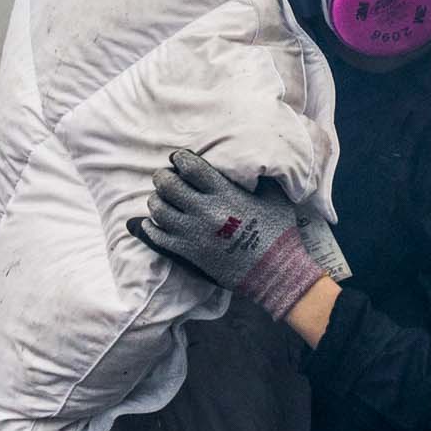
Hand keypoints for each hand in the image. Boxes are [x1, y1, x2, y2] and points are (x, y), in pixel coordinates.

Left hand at [131, 150, 330, 319]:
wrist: (275, 272)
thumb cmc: (279, 233)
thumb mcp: (275, 197)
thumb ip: (260, 177)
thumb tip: (252, 162)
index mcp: (225, 194)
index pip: (191, 167)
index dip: (180, 158)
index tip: (178, 158)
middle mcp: (206, 211)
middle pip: (168, 186)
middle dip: (162, 177)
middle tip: (165, 177)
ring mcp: (195, 233)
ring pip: (158, 210)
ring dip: (156, 200)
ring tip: (160, 198)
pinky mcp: (190, 253)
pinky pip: (159, 237)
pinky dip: (151, 227)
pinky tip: (153, 222)